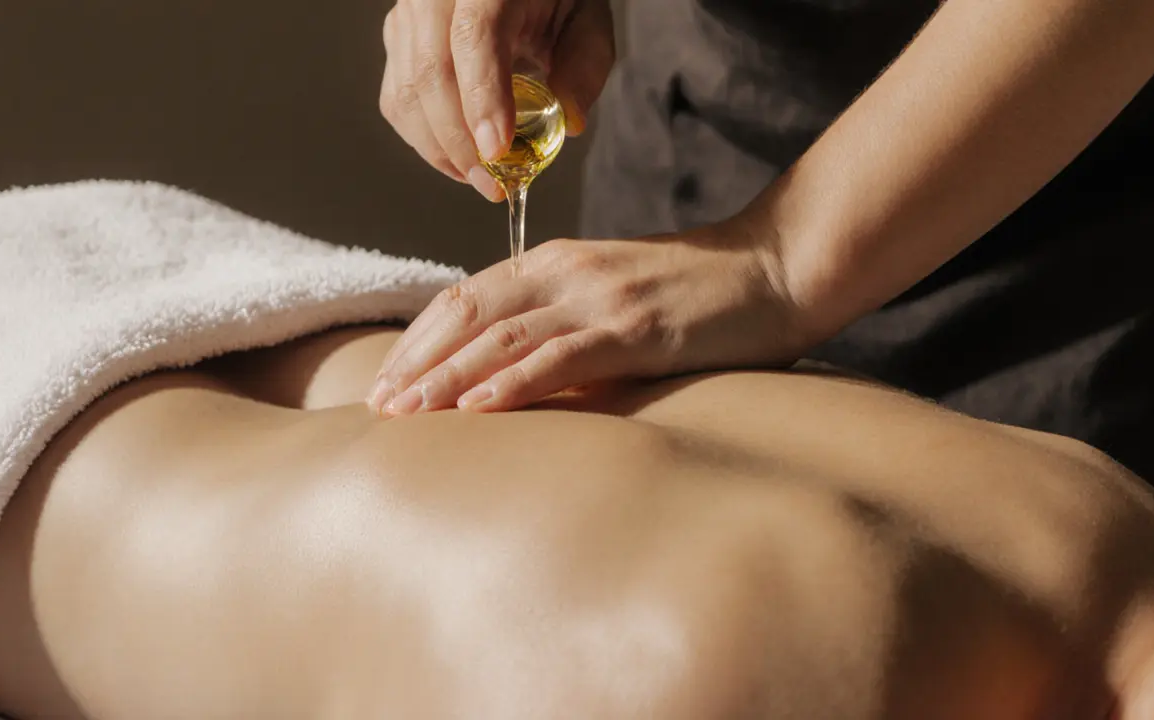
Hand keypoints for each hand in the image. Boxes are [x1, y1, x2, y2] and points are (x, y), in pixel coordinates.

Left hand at [366, 224, 806, 414]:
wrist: (775, 268)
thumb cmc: (696, 291)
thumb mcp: (615, 295)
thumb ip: (563, 321)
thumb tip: (515, 374)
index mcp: (555, 262)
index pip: (465, 298)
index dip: (420, 341)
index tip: (387, 381)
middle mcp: (567, 272)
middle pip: (469, 314)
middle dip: (418, 361)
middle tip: (377, 407)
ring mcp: (600, 298)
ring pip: (503, 335)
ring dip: (448, 376)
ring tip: (407, 413)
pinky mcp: (637, 328)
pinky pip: (561, 356)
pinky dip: (513, 381)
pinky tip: (477, 407)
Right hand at [379, 0, 614, 201]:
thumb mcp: (585, 19)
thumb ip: (585, 64)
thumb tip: (570, 122)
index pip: (473, 37)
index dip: (482, 98)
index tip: (497, 150)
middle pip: (431, 73)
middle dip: (460, 142)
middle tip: (492, 183)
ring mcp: (409, 16)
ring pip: (407, 93)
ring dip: (440, 149)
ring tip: (479, 178)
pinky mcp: (397, 40)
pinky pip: (398, 99)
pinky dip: (424, 139)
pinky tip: (457, 158)